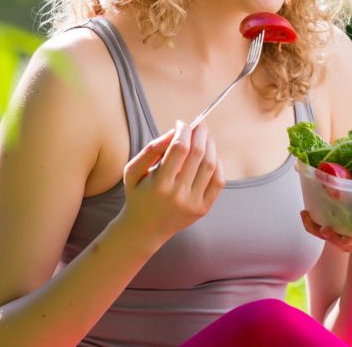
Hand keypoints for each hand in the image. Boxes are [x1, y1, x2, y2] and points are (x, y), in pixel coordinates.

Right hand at [119, 120, 224, 243]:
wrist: (144, 229)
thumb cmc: (138, 194)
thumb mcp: (133, 171)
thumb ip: (151, 149)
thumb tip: (175, 132)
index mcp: (159, 183)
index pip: (180, 148)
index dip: (184, 130)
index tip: (182, 123)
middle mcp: (178, 194)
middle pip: (198, 154)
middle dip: (200, 133)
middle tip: (199, 124)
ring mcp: (193, 203)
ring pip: (211, 166)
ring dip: (211, 146)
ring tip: (206, 137)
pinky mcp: (203, 208)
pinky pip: (218, 181)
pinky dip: (218, 164)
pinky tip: (211, 156)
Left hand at [300, 211, 351, 253]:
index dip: (348, 241)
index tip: (344, 239)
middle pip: (337, 241)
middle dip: (330, 236)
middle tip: (324, 230)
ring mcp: (342, 236)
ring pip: (324, 234)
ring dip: (314, 227)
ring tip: (306, 215)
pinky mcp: (334, 228)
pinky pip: (318, 228)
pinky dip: (310, 222)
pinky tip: (304, 212)